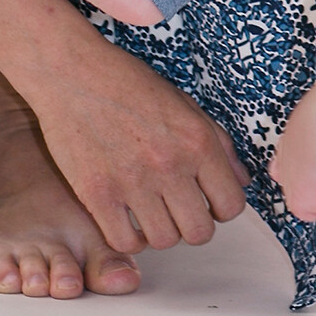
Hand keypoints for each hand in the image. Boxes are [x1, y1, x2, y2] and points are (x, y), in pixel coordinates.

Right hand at [28, 36, 251, 253]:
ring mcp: (133, 181)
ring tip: (150, 210)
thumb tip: (241, 181)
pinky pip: (125, 242)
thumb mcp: (184, 103)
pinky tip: (126, 218)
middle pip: (199, 232)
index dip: (221, 208)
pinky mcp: (97, 194)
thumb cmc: (130, 84)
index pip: (231, 205)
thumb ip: (219, 143)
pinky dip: (129, 238)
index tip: (206, 200)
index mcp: (196, 139)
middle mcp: (169, 163)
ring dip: (160, 231)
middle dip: (192, 225)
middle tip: (177, 208)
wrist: (74, 72)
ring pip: (164, 241)